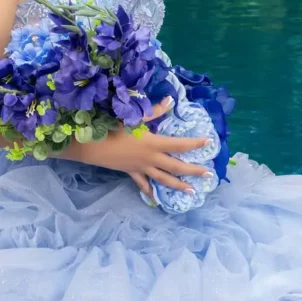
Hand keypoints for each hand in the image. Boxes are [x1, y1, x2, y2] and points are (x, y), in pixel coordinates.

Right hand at [67, 97, 211, 199]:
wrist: (92, 147)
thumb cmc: (112, 129)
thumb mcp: (133, 119)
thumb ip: (153, 112)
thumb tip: (170, 100)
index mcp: (154, 143)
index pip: (180, 145)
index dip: (195, 144)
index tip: (209, 142)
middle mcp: (151, 158)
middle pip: (176, 167)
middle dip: (194, 171)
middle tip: (209, 175)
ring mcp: (142, 168)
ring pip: (164, 179)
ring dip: (178, 185)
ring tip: (192, 191)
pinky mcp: (131, 173)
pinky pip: (143, 184)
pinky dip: (150, 191)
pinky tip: (156, 200)